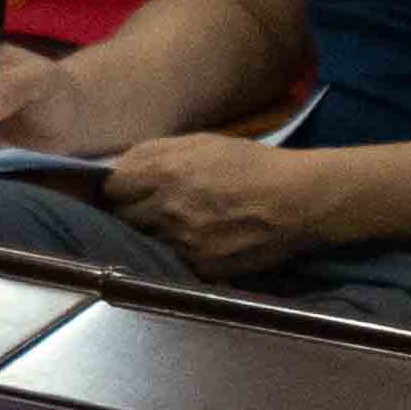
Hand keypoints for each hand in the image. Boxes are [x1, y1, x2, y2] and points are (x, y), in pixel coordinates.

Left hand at [102, 134, 341, 278]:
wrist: (299, 201)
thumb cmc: (253, 165)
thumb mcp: (203, 143)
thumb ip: (156, 152)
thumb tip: (120, 167)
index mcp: (163, 171)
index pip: (111, 187)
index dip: (120, 188)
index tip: (130, 190)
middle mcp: (166, 208)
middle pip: (123, 217)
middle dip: (133, 212)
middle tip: (155, 209)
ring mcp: (182, 241)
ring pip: (147, 241)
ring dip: (157, 234)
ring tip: (182, 225)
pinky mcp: (200, 266)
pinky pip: (174, 261)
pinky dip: (180, 253)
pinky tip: (200, 241)